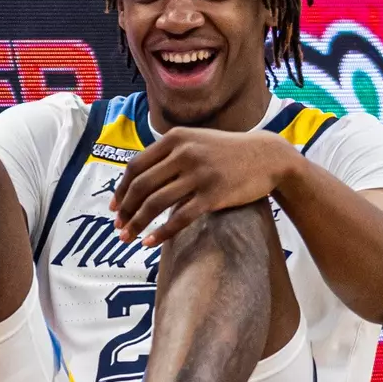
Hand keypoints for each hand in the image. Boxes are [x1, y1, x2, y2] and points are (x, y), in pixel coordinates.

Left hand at [112, 128, 294, 246]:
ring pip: (156, 203)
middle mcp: (184, 153)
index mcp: (174, 139)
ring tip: (128, 238)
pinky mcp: (213, 194)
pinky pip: (179, 218)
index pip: (135, 167)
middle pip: (142, 186)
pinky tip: (149, 243)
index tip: (114, 208)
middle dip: (125, 210)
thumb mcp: (194, 141)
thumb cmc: (225, 152)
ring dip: (137, 224)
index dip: (120, 190)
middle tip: (118, 228)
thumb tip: (135, 182)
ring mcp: (199, 173)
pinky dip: (160, 232)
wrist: (268, 157)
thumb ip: (166, 156)